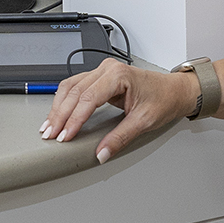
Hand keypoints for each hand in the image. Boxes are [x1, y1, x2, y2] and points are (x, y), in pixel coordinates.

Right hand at [43, 59, 196, 163]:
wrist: (174, 91)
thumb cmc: (164, 99)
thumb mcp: (144, 122)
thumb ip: (120, 138)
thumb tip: (102, 153)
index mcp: (118, 75)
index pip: (88, 98)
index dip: (74, 119)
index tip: (65, 136)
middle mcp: (108, 69)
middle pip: (75, 92)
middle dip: (60, 115)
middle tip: (50, 135)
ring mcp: (102, 71)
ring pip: (71, 87)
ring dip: (58, 108)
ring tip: (49, 127)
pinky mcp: (100, 77)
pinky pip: (75, 86)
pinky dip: (64, 101)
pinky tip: (57, 113)